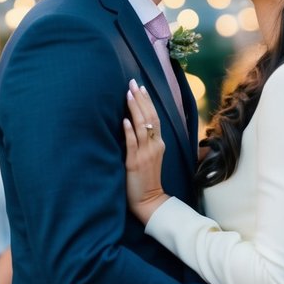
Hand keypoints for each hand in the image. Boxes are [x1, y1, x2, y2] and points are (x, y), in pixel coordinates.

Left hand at [123, 80, 169, 223]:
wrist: (150, 200)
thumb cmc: (147, 179)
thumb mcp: (151, 156)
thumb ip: (145, 141)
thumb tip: (133, 123)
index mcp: (159, 143)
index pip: (154, 117)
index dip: (147, 101)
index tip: (140, 87)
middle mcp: (154, 145)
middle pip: (149, 117)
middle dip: (140, 99)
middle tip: (132, 83)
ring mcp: (145, 154)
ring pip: (141, 127)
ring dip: (134, 109)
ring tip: (128, 95)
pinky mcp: (135, 163)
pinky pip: (132, 144)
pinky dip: (128, 132)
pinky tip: (124, 121)